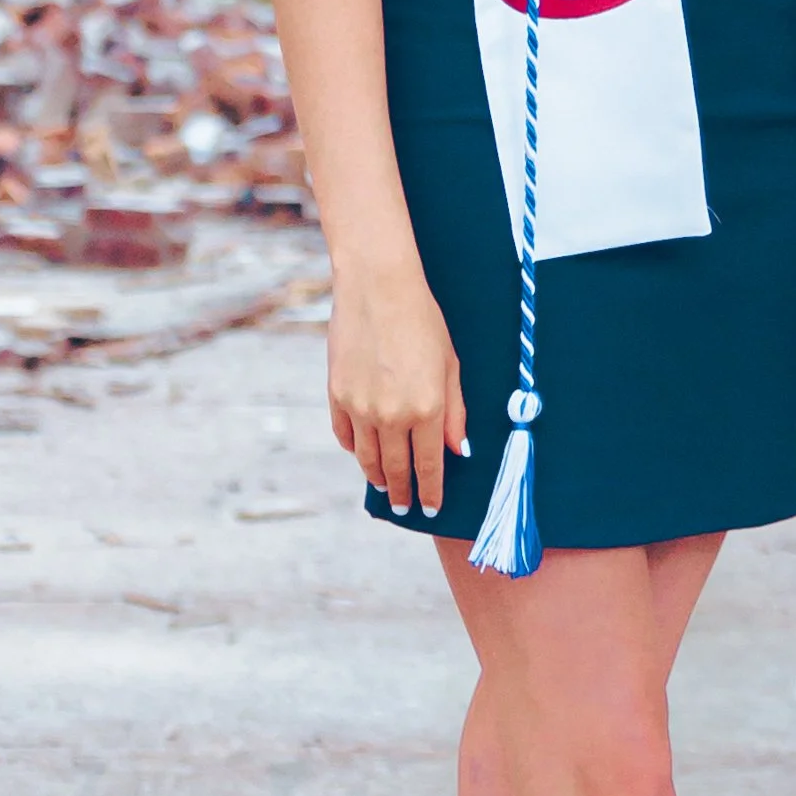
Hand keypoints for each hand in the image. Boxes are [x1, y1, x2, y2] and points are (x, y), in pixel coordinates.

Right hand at [328, 265, 467, 514]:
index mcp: (426, 409)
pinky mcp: (337, 395)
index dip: (430, 491)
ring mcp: (360, 408)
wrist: (377, 287)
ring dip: (377, 477)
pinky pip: (345, 435)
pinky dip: (354, 448)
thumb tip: (458, 450)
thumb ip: (455, 411)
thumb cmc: (423, 320)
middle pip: (396, 470)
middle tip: (405, 505)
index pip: (430, 466)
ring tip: (384, 486)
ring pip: (368, 459)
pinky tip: (362, 453)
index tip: (430, 508)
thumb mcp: (451, 365)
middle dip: (403, 492)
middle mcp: (392, 416)